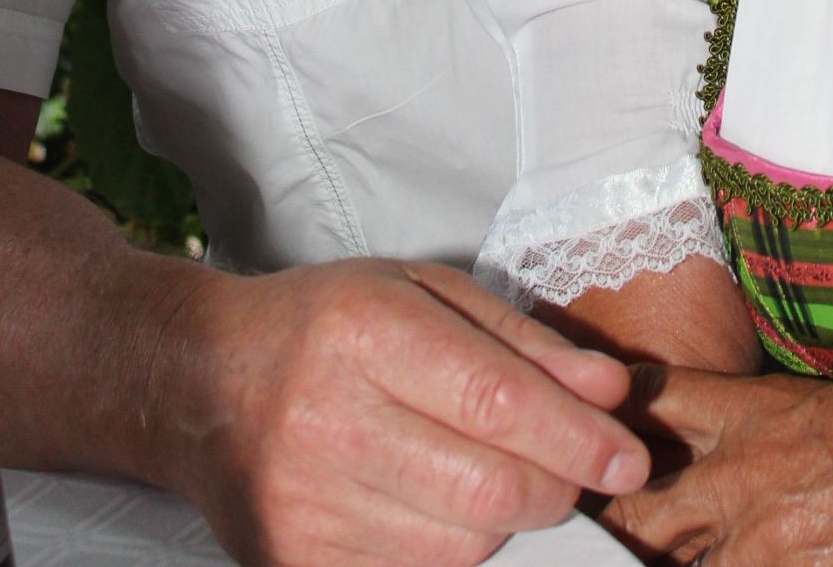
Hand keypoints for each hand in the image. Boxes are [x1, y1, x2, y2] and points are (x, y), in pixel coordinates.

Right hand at [154, 255, 650, 566]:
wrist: (205, 383)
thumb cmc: (326, 325)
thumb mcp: (420, 292)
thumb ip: (521, 341)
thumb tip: (610, 393)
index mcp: (361, 331)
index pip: (495, 401)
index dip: (576, 437)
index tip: (628, 455)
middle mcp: (327, 420)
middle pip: (486, 489)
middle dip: (556, 487)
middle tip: (577, 471)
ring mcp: (305, 506)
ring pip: (459, 548)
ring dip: (506, 524)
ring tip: (495, 478)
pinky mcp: (296, 565)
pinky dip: (452, 553)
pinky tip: (443, 510)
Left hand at [603, 364, 832, 566]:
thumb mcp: (831, 414)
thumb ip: (770, 441)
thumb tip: (737, 475)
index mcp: (752, 410)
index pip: (650, 402)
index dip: (612, 426)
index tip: (592, 448)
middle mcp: (740, 469)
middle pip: (632, 497)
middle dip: (612, 522)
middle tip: (596, 534)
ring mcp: (760, 535)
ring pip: (663, 556)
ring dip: (661, 557)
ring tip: (639, 556)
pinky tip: (735, 566)